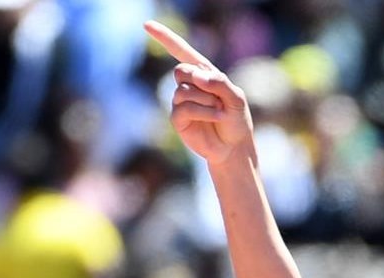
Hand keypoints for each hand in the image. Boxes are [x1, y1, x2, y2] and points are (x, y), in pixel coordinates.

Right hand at [144, 20, 255, 165]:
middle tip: (218, 97)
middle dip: (198, 81)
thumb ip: (219, 82)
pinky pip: (184, 108)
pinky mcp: (178, 119)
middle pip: (180, 71)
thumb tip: (195, 75)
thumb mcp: (236, 97)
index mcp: (202, 73)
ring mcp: (181, 102)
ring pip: (183, 91)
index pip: (181, 51)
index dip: (165, 37)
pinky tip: (216, 116)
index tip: (147, 25)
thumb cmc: (236, 119)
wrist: (233, 146)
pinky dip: (203, 111)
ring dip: (206, 100)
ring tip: (219, 110)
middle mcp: (189, 85)